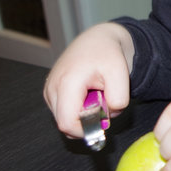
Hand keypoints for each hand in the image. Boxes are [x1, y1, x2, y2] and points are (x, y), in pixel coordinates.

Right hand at [43, 22, 134, 138]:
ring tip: (96, 95)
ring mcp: (49, 91)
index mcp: (66, 83)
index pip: (67, 124)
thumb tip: (108, 116)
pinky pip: (64, 113)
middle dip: (87, 122)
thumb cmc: (108, 55)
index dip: (86, 130)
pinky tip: (88, 95)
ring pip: (65, 120)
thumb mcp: (121, 74)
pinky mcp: (50, 93)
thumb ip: (118, 99)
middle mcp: (52, 88)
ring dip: (83, 116)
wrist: (98, 40)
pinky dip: (78, 110)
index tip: (103, 120)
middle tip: (102, 102)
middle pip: (65, 125)